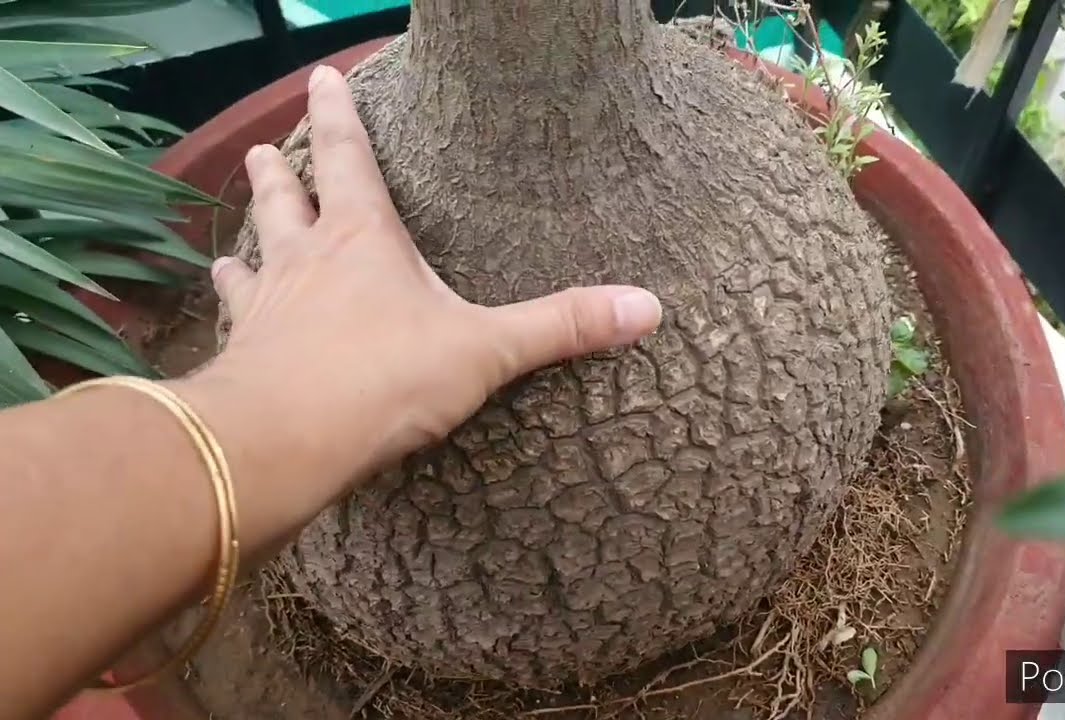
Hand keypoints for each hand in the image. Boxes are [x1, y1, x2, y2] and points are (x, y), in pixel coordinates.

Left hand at [191, 65, 661, 478]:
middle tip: (262, 151)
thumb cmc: (384, 380)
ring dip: (246, 247)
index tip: (324, 76)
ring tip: (235, 245)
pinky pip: (233, 325)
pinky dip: (232, 317)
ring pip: (250, 260)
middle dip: (276, 174)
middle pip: (284, 200)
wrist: (284, 441)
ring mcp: (267, 308)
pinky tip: (228, 326)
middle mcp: (306, 261)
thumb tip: (648, 306)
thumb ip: (561, 327)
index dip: (337, 114)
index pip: (348, 158)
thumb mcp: (486, 351)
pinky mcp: (242, 357)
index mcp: (364, 240)